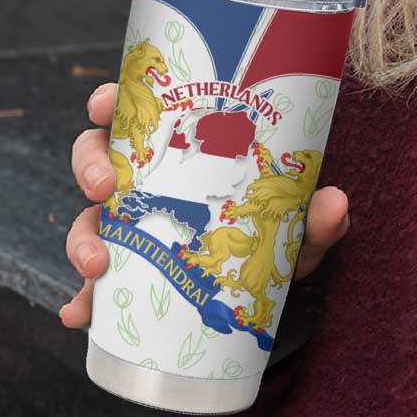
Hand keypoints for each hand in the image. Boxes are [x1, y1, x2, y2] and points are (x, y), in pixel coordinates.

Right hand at [58, 82, 350, 327]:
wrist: (272, 285)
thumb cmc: (277, 231)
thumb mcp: (297, 223)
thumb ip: (315, 215)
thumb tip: (335, 203)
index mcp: (180, 149)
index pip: (136, 111)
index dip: (109, 101)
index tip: (104, 105)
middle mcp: (148, 181)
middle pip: (96, 158)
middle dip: (89, 167)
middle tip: (103, 187)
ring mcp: (133, 226)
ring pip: (88, 219)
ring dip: (81, 238)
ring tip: (96, 265)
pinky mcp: (130, 272)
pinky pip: (95, 285)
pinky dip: (83, 300)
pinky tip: (81, 315)